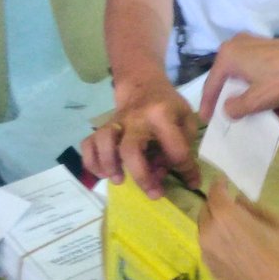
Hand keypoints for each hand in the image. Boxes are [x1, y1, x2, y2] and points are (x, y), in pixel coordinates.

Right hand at [81, 75, 199, 198]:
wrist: (142, 85)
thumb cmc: (168, 106)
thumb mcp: (186, 118)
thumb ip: (185, 145)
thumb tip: (181, 175)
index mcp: (161, 115)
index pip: (175, 148)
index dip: (185, 169)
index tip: (191, 181)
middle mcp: (135, 119)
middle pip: (131, 149)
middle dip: (142, 176)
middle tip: (155, 194)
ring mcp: (115, 123)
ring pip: (104, 143)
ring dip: (110, 165)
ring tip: (119, 180)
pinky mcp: (102, 127)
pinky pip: (88, 144)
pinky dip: (92, 162)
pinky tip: (103, 174)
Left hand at [198, 179, 278, 279]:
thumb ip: (255, 210)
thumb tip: (240, 203)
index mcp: (227, 217)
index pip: (215, 193)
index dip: (220, 184)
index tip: (226, 181)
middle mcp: (210, 234)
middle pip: (205, 211)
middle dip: (216, 203)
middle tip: (232, 202)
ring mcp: (208, 255)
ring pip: (204, 230)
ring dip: (214, 222)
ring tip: (234, 223)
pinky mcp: (211, 271)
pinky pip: (209, 247)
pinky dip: (216, 239)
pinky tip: (235, 244)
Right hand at [200, 34, 278, 121]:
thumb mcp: (255, 100)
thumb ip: (235, 107)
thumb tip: (229, 109)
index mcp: (228, 54)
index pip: (212, 83)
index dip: (208, 104)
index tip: (207, 120)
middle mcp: (239, 44)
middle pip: (234, 81)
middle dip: (245, 103)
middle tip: (248, 119)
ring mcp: (257, 44)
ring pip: (252, 79)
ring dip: (262, 99)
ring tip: (278, 114)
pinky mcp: (274, 48)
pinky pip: (265, 73)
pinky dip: (272, 89)